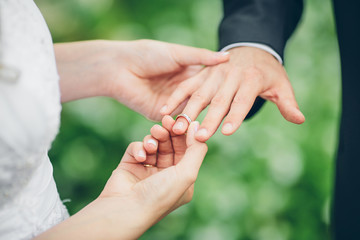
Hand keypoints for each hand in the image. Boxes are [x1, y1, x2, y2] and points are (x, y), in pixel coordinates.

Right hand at [36, 117, 207, 239]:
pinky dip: (139, 148)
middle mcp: (166, 174)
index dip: (184, 134)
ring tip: (152, 141)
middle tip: (165, 121)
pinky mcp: (130, 165)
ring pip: (154, 144)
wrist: (126, 209)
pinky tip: (141, 157)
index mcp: (182, 179)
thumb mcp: (187, 174)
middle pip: (171, 144)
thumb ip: (196, 150)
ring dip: (154, 139)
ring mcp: (147, 170)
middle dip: (168, 132)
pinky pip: (137, 148)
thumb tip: (196, 126)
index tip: (182, 120)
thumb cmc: (160, 195)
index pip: (187, 150)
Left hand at [55, 40, 228, 120]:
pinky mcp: (158, 114)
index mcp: (187, 74)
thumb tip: (227, 58)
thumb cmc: (149, 55)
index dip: (219, 92)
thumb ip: (201, 57)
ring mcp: (170, 103)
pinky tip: (190, 130)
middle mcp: (180, 90)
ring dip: (195, 121)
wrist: (121, 66)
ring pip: (187, 115)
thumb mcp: (178, 54)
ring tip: (208, 128)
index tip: (233, 98)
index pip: (207, 86)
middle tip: (223, 119)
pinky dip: (180, 126)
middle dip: (209, 111)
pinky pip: (172, 122)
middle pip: (199, 103)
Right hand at [160, 47, 304, 140]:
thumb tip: (300, 120)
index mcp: (251, 80)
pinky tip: (164, 112)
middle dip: (209, 120)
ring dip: (188, 111)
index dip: (235, 117)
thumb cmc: (267, 72)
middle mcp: (230, 76)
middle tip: (200, 138)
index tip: (225, 133)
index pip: (242, 101)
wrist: (251, 48)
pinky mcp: (202, 74)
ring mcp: (214, 75)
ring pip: (199, 94)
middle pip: (219, 100)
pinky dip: (175, 98)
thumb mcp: (281, 85)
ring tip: (178, 129)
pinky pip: (186, 86)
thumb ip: (288, 103)